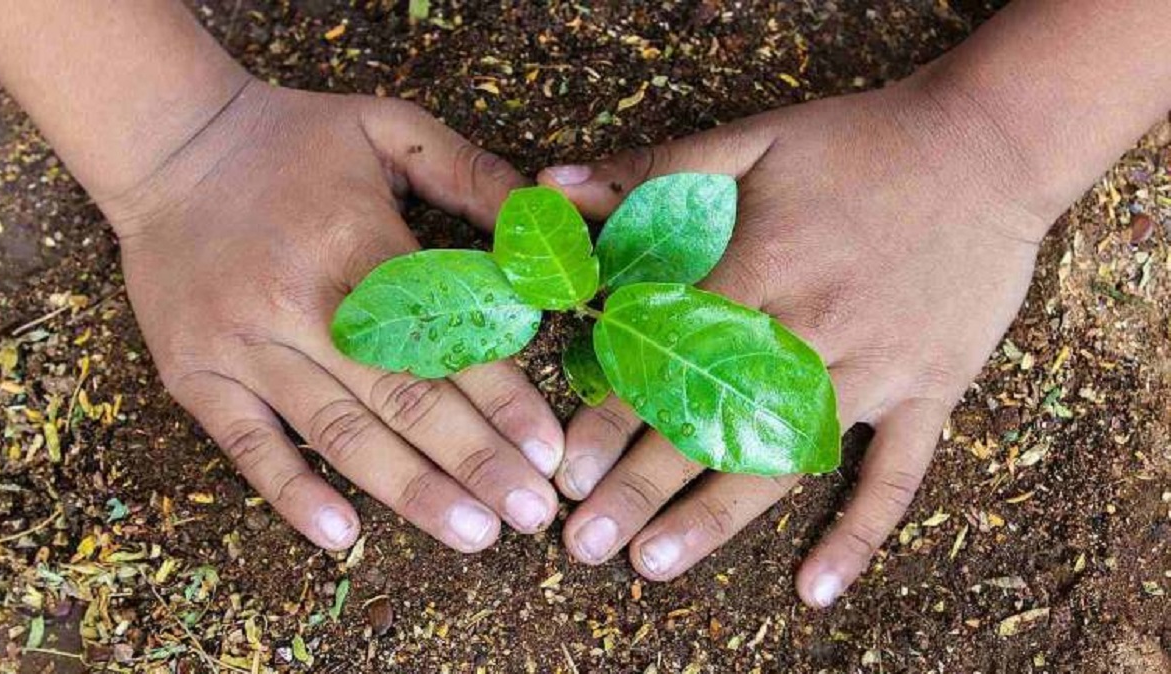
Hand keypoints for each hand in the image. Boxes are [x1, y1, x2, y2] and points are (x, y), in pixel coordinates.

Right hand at [101, 82, 563, 552]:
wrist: (168, 143)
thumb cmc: (292, 141)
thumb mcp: (389, 129)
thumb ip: (471, 174)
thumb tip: (545, 226)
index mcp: (357, 242)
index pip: (443, 335)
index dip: (502, 399)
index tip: (548, 452)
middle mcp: (301, 302)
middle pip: (401, 398)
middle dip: (474, 461)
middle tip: (531, 513)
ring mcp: (244, 345)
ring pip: (338, 433)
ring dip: (409, 490)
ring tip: (473, 533)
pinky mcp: (197, 374)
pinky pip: (247, 445)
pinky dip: (293, 492)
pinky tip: (342, 535)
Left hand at [537, 77, 1054, 605]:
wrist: (989, 147)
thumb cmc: (862, 143)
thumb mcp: (753, 138)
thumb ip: (653, 169)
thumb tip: (552, 188)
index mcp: (762, 270)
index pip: (669, 358)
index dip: (612, 417)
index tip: (566, 469)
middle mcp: (813, 332)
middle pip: (714, 423)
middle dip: (641, 487)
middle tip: (581, 543)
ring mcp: (877, 370)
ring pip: (785, 462)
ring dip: (716, 519)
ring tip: (652, 565)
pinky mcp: (929, 391)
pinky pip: (897, 475)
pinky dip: (859, 533)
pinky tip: (814, 588)